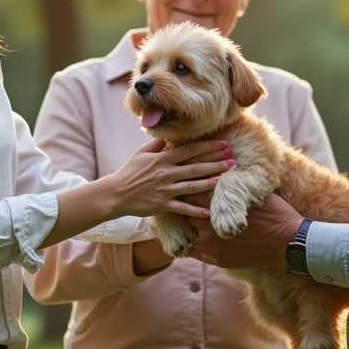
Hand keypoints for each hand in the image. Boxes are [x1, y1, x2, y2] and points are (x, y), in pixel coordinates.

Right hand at [108, 138, 234, 218]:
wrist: (115, 194)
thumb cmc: (129, 172)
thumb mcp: (142, 153)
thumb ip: (158, 144)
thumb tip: (170, 136)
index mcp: (162, 158)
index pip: (190, 150)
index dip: (208, 147)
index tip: (223, 144)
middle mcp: (166, 173)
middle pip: (196, 166)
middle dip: (216, 162)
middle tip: (232, 160)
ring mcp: (165, 189)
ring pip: (192, 185)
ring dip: (210, 182)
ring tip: (225, 178)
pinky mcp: (163, 205)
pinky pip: (182, 208)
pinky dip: (195, 211)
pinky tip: (208, 211)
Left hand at [184, 192, 302, 269]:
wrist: (289, 242)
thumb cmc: (275, 212)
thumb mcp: (253, 192)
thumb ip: (231, 186)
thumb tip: (221, 172)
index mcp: (216, 204)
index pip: (192, 192)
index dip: (192, 188)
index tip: (192, 185)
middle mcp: (208, 225)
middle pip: (187, 212)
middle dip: (188, 206)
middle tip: (188, 201)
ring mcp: (211, 245)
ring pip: (190, 232)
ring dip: (191, 225)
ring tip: (192, 219)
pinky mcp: (217, 260)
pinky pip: (195, 252)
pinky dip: (191, 245)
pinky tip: (192, 239)